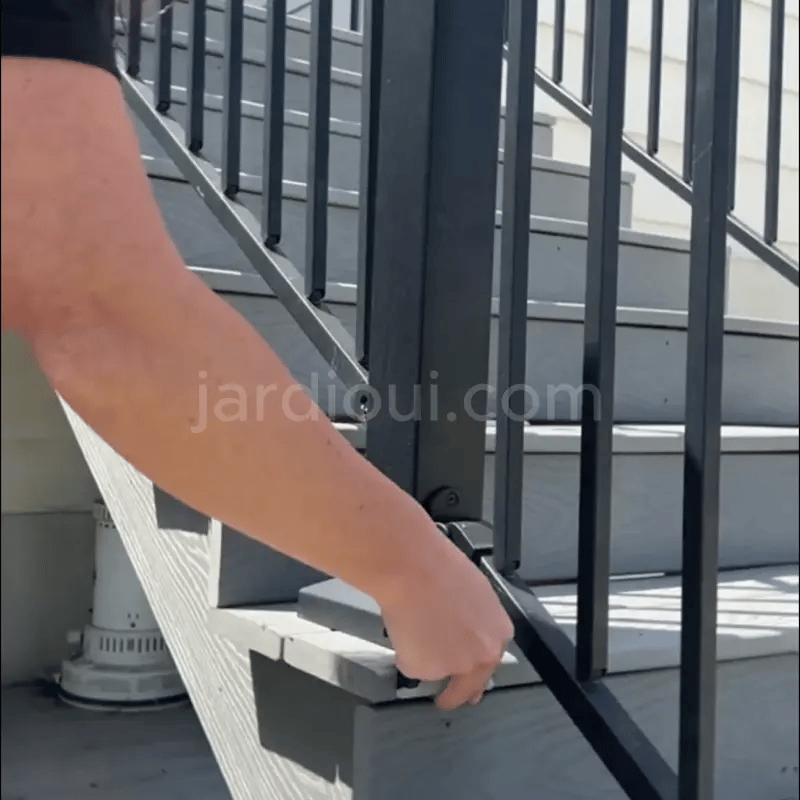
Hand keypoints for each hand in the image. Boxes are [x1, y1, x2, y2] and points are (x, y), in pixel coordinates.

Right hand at [379, 532, 513, 710]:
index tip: (473, 684)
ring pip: (436, 670)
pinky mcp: (426, 670)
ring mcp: (454, 665)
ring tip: (411, 626)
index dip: (476, 669)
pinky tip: (403, 628)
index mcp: (499, 632)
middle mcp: (482, 655)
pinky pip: (410, 666)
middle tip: (447, 699)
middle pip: (470, 683)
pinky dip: (403, 652)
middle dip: (458, 693)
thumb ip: (474, 620)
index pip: (490, 662)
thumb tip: (463, 628)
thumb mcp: (472, 592)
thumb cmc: (438, 567)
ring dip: (424, 658)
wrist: (414, 568)